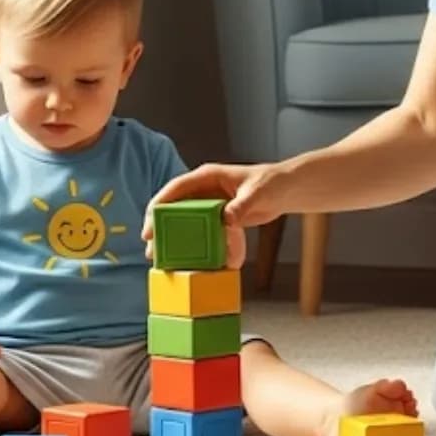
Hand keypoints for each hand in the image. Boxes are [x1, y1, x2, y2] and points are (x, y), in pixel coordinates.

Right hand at [143, 162, 287, 269]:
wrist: (284, 191)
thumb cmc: (271, 184)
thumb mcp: (257, 194)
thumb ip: (241, 206)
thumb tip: (226, 219)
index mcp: (208, 176)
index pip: (176, 188)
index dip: (159, 204)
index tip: (150, 223)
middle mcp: (203, 189)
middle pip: (174, 206)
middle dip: (160, 225)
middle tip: (150, 247)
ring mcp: (209, 203)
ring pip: (183, 219)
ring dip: (173, 237)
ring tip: (161, 258)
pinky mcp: (216, 216)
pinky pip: (199, 229)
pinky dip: (193, 243)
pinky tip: (187, 258)